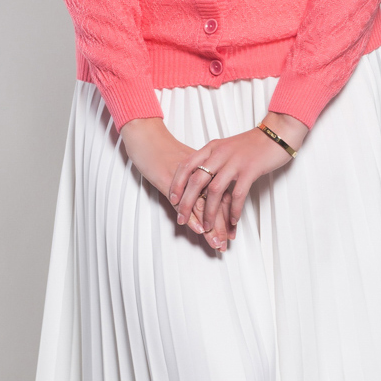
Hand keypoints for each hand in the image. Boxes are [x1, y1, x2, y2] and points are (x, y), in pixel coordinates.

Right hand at [119, 116, 221, 248]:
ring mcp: (184, 178)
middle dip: (221, 226)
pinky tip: (198, 228)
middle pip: (215, 203)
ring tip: (216, 243)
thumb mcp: (188, 164)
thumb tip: (212, 195)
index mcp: (206, 168)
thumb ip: (201, 177)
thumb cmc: (165, 151)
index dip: (228, 215)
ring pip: (201, 205)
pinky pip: (182, 201)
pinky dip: (192, 215)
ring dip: (209, 226)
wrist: (147, 137)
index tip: (233, 233)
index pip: (223, 194)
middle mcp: (199, 173)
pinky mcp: (168, 180)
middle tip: (227, 244)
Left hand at [167, 111, 307, 248]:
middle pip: (196, 181)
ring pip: (214, 191)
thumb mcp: (225, 147)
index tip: (172, 199)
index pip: (186, 165)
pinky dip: (233, 210)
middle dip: (186, 203)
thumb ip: (212, 160)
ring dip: (209, 212)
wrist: (276, 135)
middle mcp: (220, 154)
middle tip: (181, 219)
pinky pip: (237, 195)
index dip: (177, 183)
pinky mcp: (250, 170)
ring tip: (207, 226)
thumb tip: (198, 178)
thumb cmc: (251, 144)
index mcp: (211, 148)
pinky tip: (232, 221)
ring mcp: (235, 162)